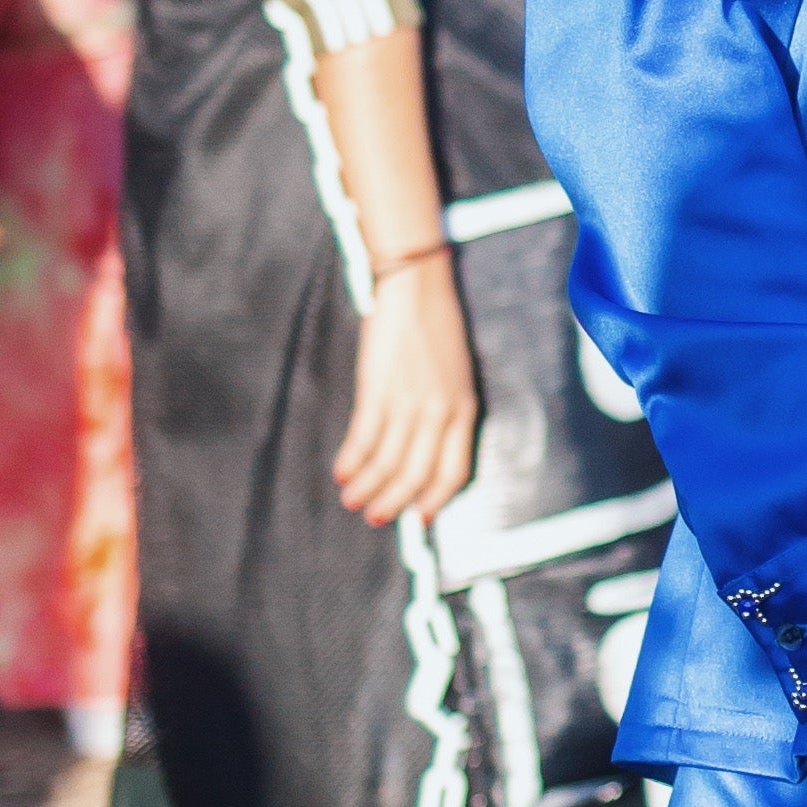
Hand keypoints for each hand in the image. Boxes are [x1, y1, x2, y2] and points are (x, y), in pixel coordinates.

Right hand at [332, 247, 478, 528]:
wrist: (416, 288)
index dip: (436, 499)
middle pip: (418, 475)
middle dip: (395, 503)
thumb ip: (446, 411)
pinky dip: (352, 461)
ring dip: (368, 488)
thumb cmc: (436, 327)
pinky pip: (364, 438)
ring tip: (353, 501)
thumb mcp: (456, 374)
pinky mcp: (379, 390)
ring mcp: (409, 402)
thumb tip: (426, 448)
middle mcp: (439, 412)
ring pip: (388, 463)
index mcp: (464, 409)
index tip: (422, 518)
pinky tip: (341, 472)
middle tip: (376, 518)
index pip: (454, 471)